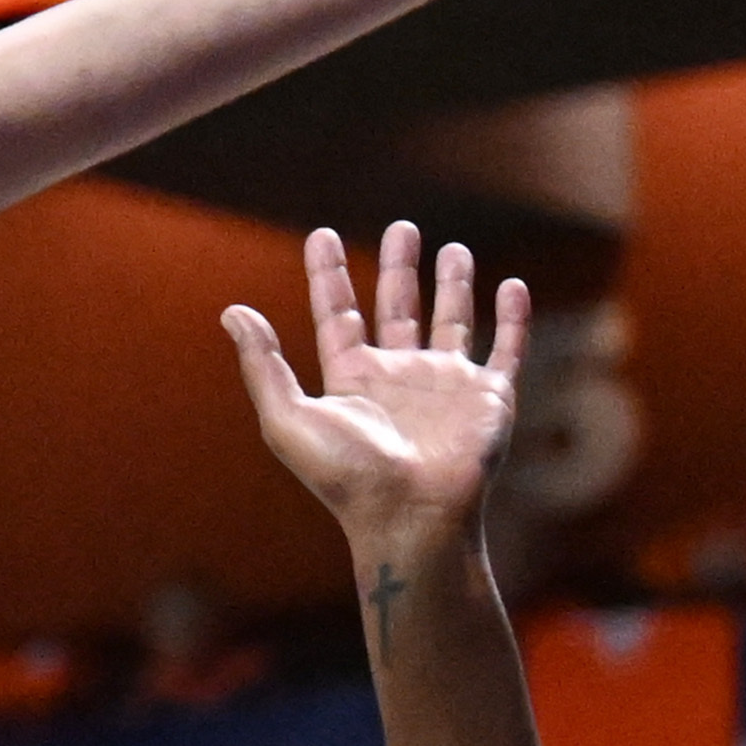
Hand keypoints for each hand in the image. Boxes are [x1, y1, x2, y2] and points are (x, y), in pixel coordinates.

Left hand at [224, 222, 524, 561]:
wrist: (412, 518)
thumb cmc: (346, 477)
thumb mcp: (289, 418)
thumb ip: (263, 365)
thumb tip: (232, 311)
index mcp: (352, 380)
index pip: (338, 315)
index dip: (328, 276)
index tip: (322, 236)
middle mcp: (399, 377)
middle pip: (397, 308)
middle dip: (399, 268)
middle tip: (402, 227)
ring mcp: (446, 386)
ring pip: (451, 322)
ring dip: (453, 286)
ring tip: (453, 249)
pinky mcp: (489, 397)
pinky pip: (506, 350)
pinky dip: (512, 319)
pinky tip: (513, 288)